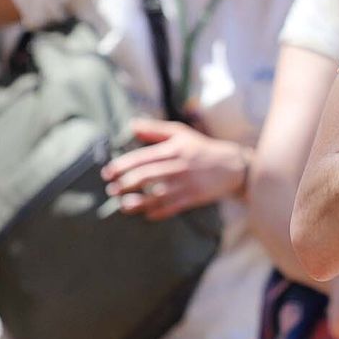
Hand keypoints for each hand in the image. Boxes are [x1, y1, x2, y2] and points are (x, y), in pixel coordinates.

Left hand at [102, 119, 248, 220]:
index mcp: (173, 150)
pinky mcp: (193, 198)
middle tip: (111, 189)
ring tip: (123, 204)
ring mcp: (186, 184)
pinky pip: (171, 208)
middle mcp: (178, 167)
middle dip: (124, 184)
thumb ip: (155, 130)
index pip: (141, 158)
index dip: (121, 166)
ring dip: (136, 202)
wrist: (231, 166)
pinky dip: (156, 212)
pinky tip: (145, 213)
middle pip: (145, 177)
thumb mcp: (180, 133)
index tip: (107, 172)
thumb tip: (131, 125)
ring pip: (155, 195)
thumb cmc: (201, 148)